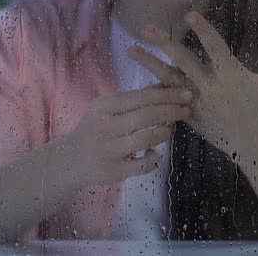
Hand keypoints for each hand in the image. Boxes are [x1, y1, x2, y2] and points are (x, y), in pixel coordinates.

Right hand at [58, 86, 192, 185]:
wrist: (70, 160)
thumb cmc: (95, 129)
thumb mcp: (107, 109)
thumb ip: (133, 99)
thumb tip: (164, 85)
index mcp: (102, 106)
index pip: (139, 97)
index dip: (165, 95)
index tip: (185, 93)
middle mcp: (103, 127)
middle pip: (144, 116)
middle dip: (171, 111)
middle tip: (187, 110)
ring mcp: (108, 150)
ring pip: (145, 139)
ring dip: (163, 133)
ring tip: (169, 130)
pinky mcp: (113, 171)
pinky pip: (143, 164)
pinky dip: (154, 158)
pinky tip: (153, 153)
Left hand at [128, 12, 257, 151]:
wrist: (257, 148)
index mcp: (233, 76)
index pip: (215, 48)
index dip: (203, 31)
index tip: (189, 15)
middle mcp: (212, 88)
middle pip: (184, 61)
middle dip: (164, 43)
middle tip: (146, 28)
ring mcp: (199, 103)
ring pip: (170, 80)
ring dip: (150, 64)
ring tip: (131, 49)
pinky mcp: (192, 117)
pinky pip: (170, 103)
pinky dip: (155, 92)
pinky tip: (139, 81)